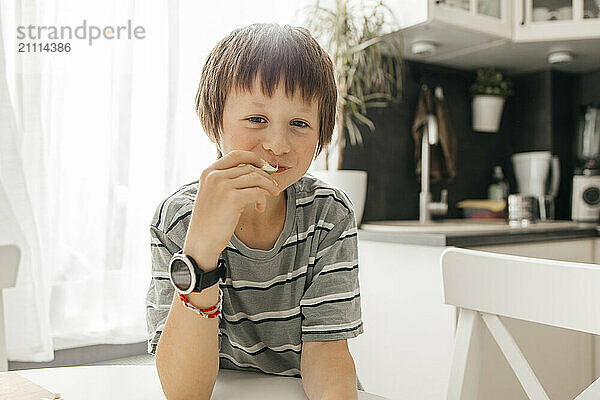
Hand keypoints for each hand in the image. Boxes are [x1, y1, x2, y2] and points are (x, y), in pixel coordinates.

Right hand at [183, 150, 279, 269]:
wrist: (201, 241)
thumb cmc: (211, 220)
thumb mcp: (215, 193)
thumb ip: (228, 180)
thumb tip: (256, 171)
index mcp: (209, 171)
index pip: (236, 155)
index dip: (254, 158)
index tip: (265, 167)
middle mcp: (214, 175)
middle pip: (249, 167)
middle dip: (265, 176)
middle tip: (274, 186)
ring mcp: (222, 186)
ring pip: (256, 178)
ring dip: (268, 186)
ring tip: (273, 194)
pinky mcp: (232, 198)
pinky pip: (257, 192)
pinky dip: (262, 199)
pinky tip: (260, 208)